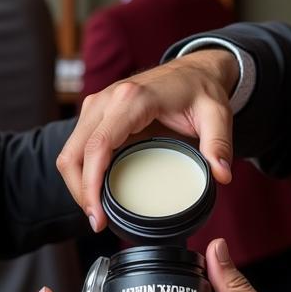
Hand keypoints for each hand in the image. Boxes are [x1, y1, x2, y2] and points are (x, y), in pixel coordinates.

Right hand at [56, 49, 239, 230]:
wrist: (193, 69)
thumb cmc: (202, 90)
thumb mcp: (217, 115)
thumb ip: (219, 144)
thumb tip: (221, 175)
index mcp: (133, 99)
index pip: (99, 145)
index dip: (91, 184)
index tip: (97, 215)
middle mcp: (108, 99)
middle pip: (74, 152)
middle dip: (79, 192)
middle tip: (97, 222)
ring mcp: (98, 104)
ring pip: (70, 150)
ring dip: (77, 184)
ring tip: (96, 212)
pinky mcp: (97, 112)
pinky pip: (78, 146)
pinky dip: (82, 171)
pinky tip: (97, 191)